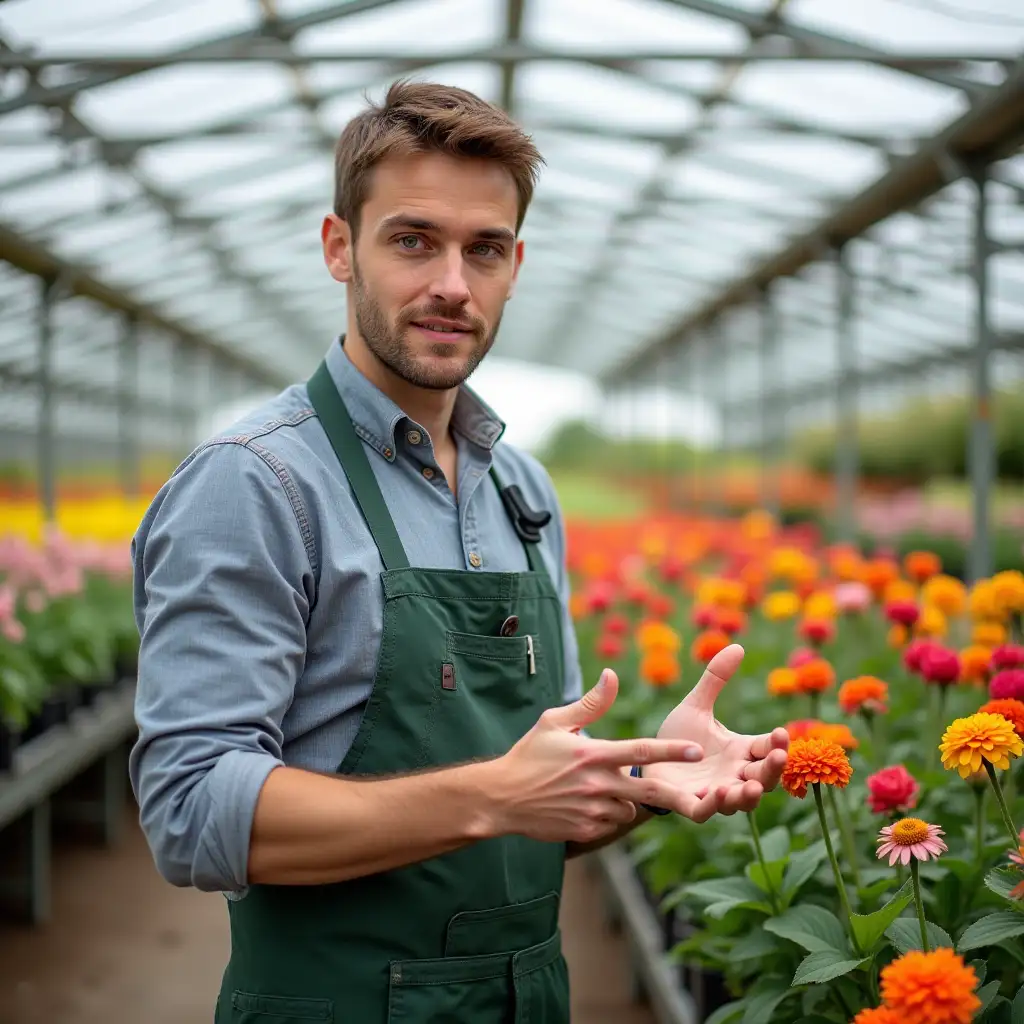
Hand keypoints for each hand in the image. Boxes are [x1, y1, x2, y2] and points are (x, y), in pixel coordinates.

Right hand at [488, 670, 704, 844]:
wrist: (501, 798)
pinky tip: (588, 805)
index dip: (671, 750)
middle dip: (677, 795)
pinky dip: (608, 815)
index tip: (696, 749)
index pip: (641, 750)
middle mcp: (597, 784)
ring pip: (629, 808)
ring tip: (602, 789)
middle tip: (700, 797)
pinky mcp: (585, 830)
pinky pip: (612, 823)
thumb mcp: (554, 722)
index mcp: (593, 754)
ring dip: (628, 800)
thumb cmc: (529, 754)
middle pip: (649, 790)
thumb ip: (590, 703)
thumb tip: (612, 675)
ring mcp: (592, 810)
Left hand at [643, 644, 788, 822]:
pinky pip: (706, 810)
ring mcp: (715, 792)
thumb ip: (715, 679)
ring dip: (748, 795)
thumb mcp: (696, 705)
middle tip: (777, 757)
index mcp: (739, 750)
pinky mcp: (690, 804)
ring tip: (750, 786)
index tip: (780, 732)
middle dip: (772, 769)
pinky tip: (718, 794)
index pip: (766, 748)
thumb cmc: (677, 736)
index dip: (776, 744)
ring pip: (740, 800)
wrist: (643, 761)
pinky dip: (714, 806)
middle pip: (763, 777)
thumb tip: (738, 645)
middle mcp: (733, 773)